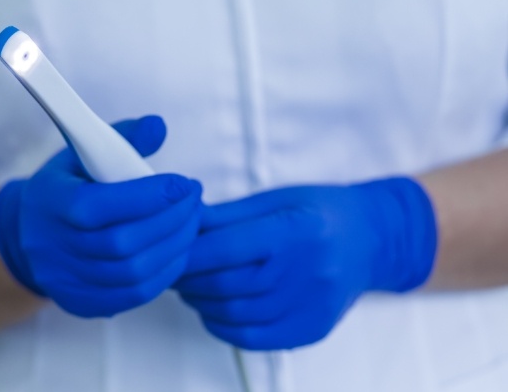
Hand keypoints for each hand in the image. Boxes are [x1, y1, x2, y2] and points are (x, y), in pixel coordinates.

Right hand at [0, 116, 202, 317]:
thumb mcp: (84, 153)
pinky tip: (179, 249)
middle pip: (123, 243)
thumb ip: (123, 138)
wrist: (32, 234)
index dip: (148, 196)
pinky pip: (135, 295)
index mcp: (50, 203)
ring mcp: (67, 281)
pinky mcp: (83, 303)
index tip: (183, 183)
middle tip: (195, 200)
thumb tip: (158, 126)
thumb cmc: (69, 187)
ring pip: (134, 273)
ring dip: (175, 246)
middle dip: (172, 220)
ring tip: (193, 221)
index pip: (99, 206)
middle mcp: (53, 247)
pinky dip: (166, 272)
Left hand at [175, 178, 436, 349]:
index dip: (188, 253)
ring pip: (234, 314)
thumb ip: (228, 215)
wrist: (370, 240)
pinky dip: (223, 326)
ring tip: (191, 287)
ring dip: (201, 302)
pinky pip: (253, 338)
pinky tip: (214, 310)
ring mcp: (310, 306)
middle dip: (187, 279)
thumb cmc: (321, 212)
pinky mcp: (310, 329)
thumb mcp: (276, 199)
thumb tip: (183, 223)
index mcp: (295, 231)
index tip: (168, 250)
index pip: (225, 249)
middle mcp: (305, 272)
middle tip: (173, 269)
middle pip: (225, 285)